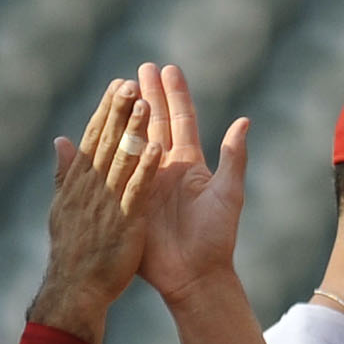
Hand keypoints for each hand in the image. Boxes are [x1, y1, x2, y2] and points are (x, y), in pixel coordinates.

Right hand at [31, 79, 150, 343]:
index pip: (100, 137)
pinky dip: (148, 169)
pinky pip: (139, 191)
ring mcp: (110, 203)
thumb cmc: (71, 250)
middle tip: (130, 79)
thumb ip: (67, 171)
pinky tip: (159, 148)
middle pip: (112, 141)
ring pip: (125, 159)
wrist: (76, 291)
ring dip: (135, 131)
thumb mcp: (65, 206)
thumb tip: (60, 141)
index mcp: (85, 180)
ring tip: (145, 102)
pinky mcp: (126, 222)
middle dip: (121, 111)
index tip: (118, 84)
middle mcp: (97, 186)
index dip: (110, 111)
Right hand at [128, 61, 248, 305]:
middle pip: (155, 124)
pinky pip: (118, 170)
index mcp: (189, 164)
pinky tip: (99, 129)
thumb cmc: (216, 236)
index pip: (181, 121)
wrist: (195, 274)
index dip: (175, 95)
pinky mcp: (129, 200)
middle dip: (147, 95)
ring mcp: (145, 183)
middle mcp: (165, 169)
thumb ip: (233, 157)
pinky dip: (110, 150)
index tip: (167, 69)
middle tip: (138, 69)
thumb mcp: (227, 194)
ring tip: (120, 89)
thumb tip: (244, 121)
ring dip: (127, 115)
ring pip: (134, 142)